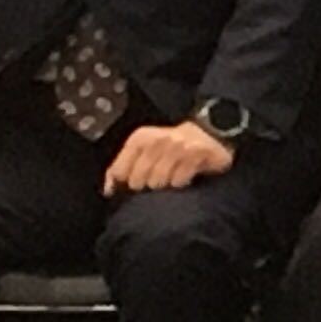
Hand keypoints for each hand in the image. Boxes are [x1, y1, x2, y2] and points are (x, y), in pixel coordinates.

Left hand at [105, 122, 235, 195]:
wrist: (211, 131)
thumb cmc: (172, 146)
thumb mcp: (144, 150)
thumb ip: (123, 167)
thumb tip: (109, 190)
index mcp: (141, 138)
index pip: (119, 172)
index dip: (126, 181)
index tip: (136, 180)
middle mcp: (158, 139)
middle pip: (138, 181)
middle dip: (147, 183)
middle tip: (159, 175)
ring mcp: (178, 146)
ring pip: (158, 182)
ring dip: (165, 183)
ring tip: (173, 174)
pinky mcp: (196, 153)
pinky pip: (178, 181)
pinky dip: (181, 182)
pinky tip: (185, 174)